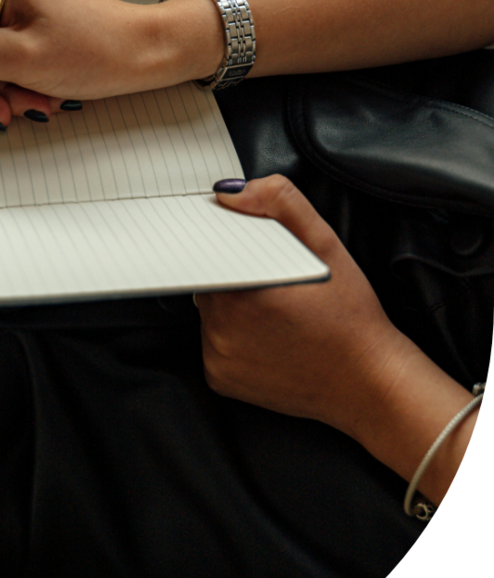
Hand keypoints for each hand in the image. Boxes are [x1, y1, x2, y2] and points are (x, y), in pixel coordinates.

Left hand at [195, 175, 414, 441]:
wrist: (368, 384)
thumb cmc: (351, 317)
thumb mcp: (326, 246)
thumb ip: (281, 204)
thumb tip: (231, 193)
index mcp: (244, 289)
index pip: (211, 249)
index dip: (231, 245)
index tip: (255, 252)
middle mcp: (223, 326)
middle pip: (209, 278)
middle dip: (234, 273)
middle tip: (276, 285)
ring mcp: (218, 356)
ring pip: (210, 310)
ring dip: (232, 305)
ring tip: (275, 312)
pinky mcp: (219, 378)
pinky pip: (214, 343)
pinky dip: (232, 337)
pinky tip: (268, 338)